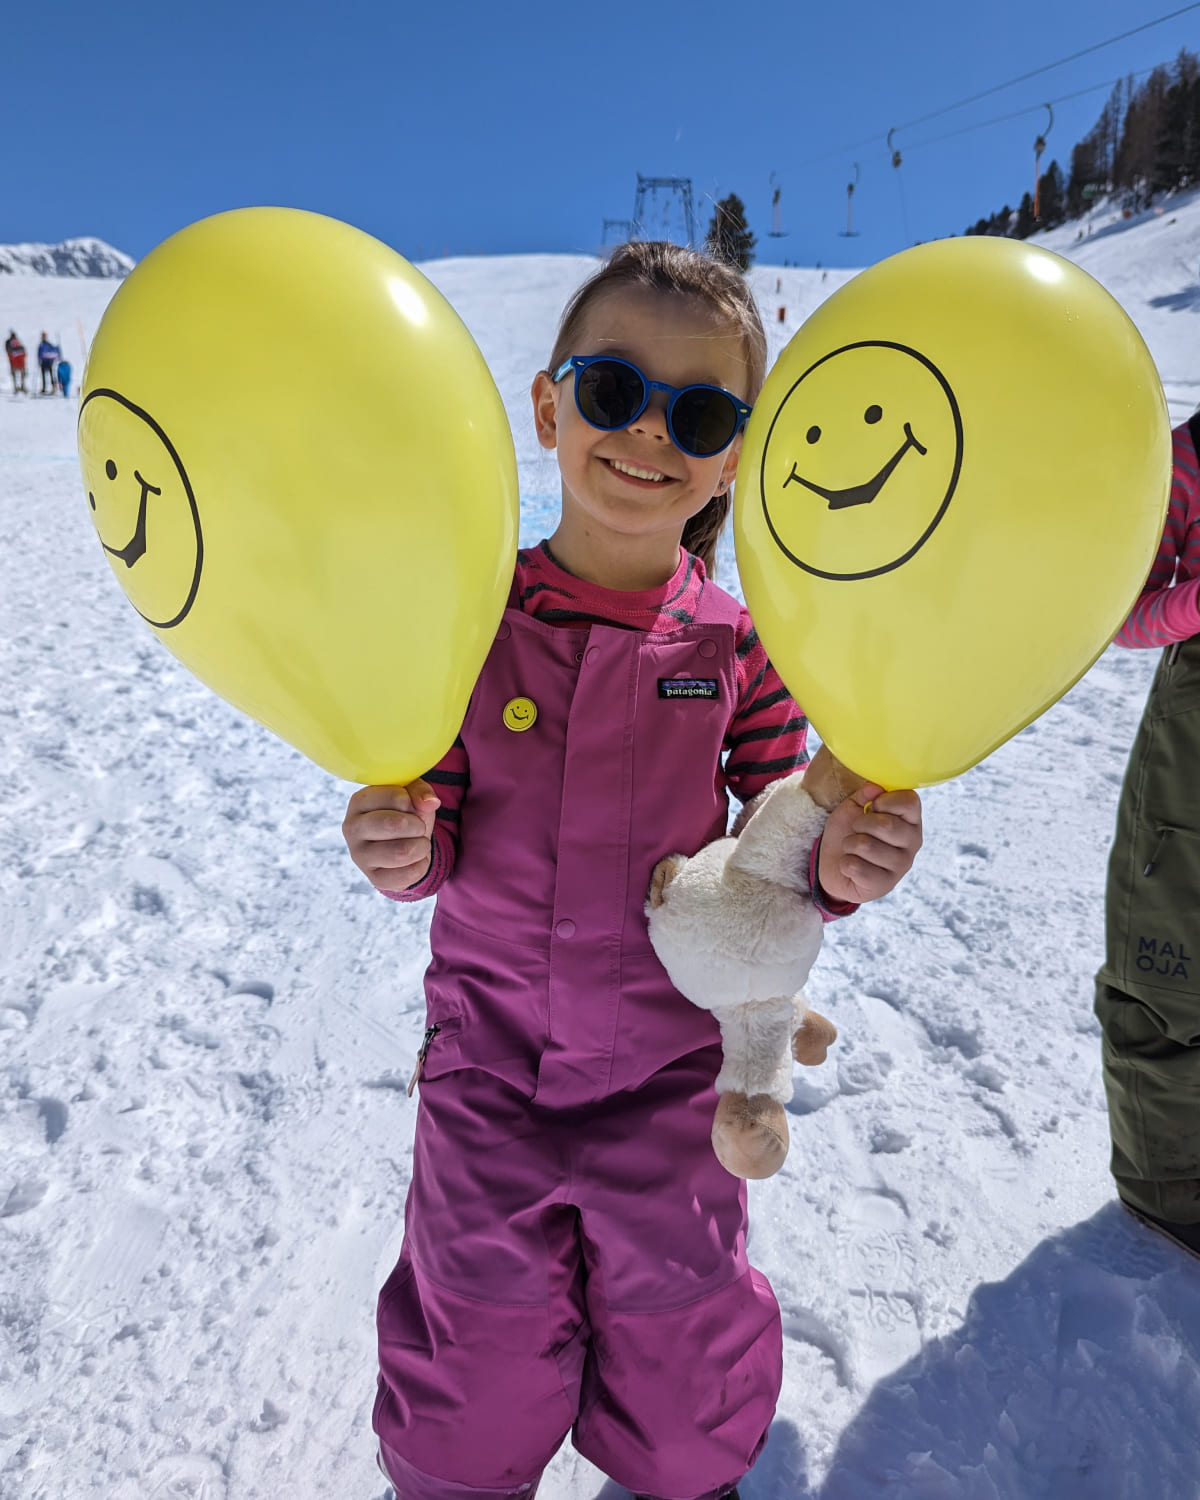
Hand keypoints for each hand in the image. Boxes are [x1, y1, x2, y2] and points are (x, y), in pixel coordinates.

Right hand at [342, 779, 440, 892]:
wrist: (402, 842)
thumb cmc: (403, 813)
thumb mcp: (412, 794)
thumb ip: (420, 790)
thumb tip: (430, 802)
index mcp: (359, 802)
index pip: (396, 797)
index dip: (412, 802)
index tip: (409, 806)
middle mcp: (352, 829)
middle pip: (393, 825)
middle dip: (417, 825)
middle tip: (417, 827)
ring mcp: (360, 856)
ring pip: (402, 852)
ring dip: (421, 846)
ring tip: (418, 843)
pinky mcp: (374, 878)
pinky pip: (407, 875)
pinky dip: (421, 865)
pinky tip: (414, 859)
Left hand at [817, 783, 922, 905]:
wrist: (834, 865)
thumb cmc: (849, 832)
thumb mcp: (853, 808)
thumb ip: (864, 795)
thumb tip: (874, 787)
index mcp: (911, 819)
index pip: (910, 801)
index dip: (884, 801)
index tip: (871, 806)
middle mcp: (913, 842)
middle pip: (887, 825)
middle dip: (860, 824)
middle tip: (857, 829)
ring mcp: (901, 865)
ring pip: (867, 845)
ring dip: (850, 844)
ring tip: (853, 848)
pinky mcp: (885, 885)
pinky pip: (856, 866)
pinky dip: (845, 863)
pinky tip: (852, 865)